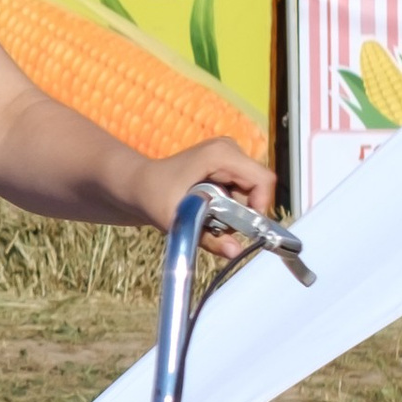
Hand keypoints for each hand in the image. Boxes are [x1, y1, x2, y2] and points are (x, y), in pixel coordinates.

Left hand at [139, 136, 280, 244]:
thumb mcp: (180, 221)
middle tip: (217, 225)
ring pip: (250, 193)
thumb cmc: (153, 196)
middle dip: (243, 212)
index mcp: (221, 154)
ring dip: (234, 212)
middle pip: (257, 188)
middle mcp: (229, 149)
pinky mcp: (227, 165)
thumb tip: (236, 252)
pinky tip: (208, 210)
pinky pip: (242, 192)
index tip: (243, 227)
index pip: (262, 180)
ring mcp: (229, 155)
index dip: (260, 206)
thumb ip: (210, 238)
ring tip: (207, 217)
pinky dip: (229, 207)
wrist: (139, 185)